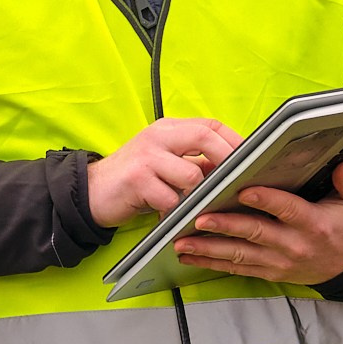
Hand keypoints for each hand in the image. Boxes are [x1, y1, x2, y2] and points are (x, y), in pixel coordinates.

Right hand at [86, 117, 244, 227]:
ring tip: (194, 207)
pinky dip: (175, 212)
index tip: (251, 160)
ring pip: (191, 175)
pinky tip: (171, 217)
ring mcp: (147, 157)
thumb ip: (193, 161)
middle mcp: (158, 137)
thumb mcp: (163, 162)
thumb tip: (232, 169)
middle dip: (226, 161)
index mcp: (168, 129)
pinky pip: (171, 199)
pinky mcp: (137, 180)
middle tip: (235, 184)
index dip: (234, 141)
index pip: (210, 126)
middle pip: (205, 138)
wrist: (90, 192)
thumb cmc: (134, 180)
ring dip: (197, 196)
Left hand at [171, 161, 342, 286]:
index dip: (266, 200)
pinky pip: (238, 269)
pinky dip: (213, 263)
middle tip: (198, 219)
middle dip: (225, 227)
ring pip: (240, 255)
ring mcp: (280, 262)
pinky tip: (191, 256)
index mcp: (314, 224)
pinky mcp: (270, 273)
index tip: (243, 190)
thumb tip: (342, 165)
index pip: (287, 209)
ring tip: (182, 242)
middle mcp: (294, 245)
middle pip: (255, 234)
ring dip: (209, 249)